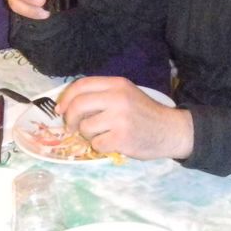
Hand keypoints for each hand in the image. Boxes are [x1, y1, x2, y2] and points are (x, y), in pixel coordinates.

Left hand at [57, 77, 192, 159]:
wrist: (170, 130)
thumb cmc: (145, 114)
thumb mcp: (126, 95)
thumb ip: (102, 96)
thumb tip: (68, 106)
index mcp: (118, 84)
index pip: (82, 85)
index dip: (66, 98)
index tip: (61, 109)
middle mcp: (118, 97)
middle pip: (78, 105)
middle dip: (70, 118)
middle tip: (72, 127)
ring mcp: (120, 118)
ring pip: (85, 127)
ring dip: (88, 135)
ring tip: (102, 134)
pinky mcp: (121, 137)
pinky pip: (96, 144)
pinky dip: (100, 146)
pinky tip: (112, 143)